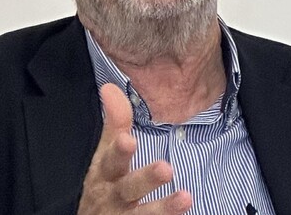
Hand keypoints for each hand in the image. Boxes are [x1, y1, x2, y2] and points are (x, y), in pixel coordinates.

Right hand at [77, 83, 191, 213]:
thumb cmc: (104, 186)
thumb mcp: (106, 155)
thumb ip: (114, 123)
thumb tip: (110, 87)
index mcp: (105, 174)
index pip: (111, 160)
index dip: (118, 152)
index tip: (128, 140)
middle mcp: (112, 197)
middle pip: (128, 188)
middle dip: (145, 179)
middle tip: (165, 168)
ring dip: (164, 208)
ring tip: (186, 198)